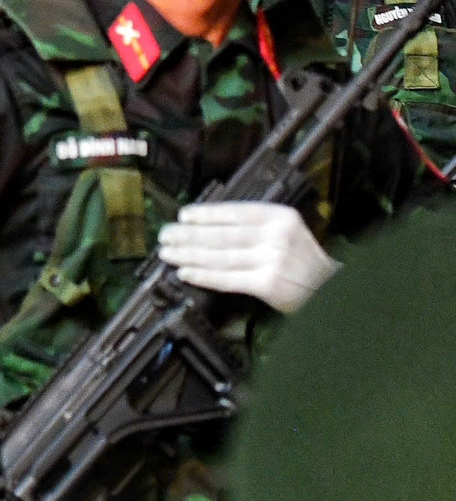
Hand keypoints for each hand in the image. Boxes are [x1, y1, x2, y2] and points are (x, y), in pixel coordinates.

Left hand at [157, 201, 338, 313]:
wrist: (333, 288)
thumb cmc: (304, 261)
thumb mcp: (288, 232)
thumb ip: (256, 226)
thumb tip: (209, 225)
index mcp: (280, 217)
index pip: (234, 212)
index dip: (205, 214)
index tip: (184, 215)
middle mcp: (276, 236)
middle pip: (222, 234)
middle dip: (188, 235)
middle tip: (166, 235)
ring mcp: (272, 260)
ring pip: (220, 256)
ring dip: (189, 254)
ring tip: (168, 253)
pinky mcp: (268, 284)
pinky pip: (228, 278)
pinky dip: (204, 275)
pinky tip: (186, 272)